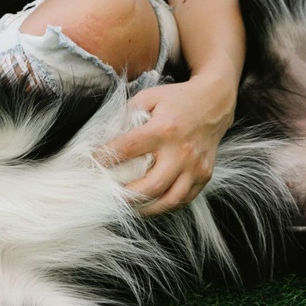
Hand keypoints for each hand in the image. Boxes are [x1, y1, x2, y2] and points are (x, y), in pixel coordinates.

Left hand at [99, 76, 235, 215]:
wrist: (215, 101)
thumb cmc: (177, 99)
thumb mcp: (149, 97)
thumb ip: (127, 115)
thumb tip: (105, 137)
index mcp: (164, 129)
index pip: (127, 149)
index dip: (105, 158)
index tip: (90, 163)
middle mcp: (181, 151)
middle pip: (150, 185)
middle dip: (125, 196)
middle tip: (107, 196)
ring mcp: (195, 166)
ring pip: (169, 200)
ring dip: (145, 208)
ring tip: (128, 207)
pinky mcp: (205, 175)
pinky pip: (183, 199)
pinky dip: (164, 205)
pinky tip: (150, 203)